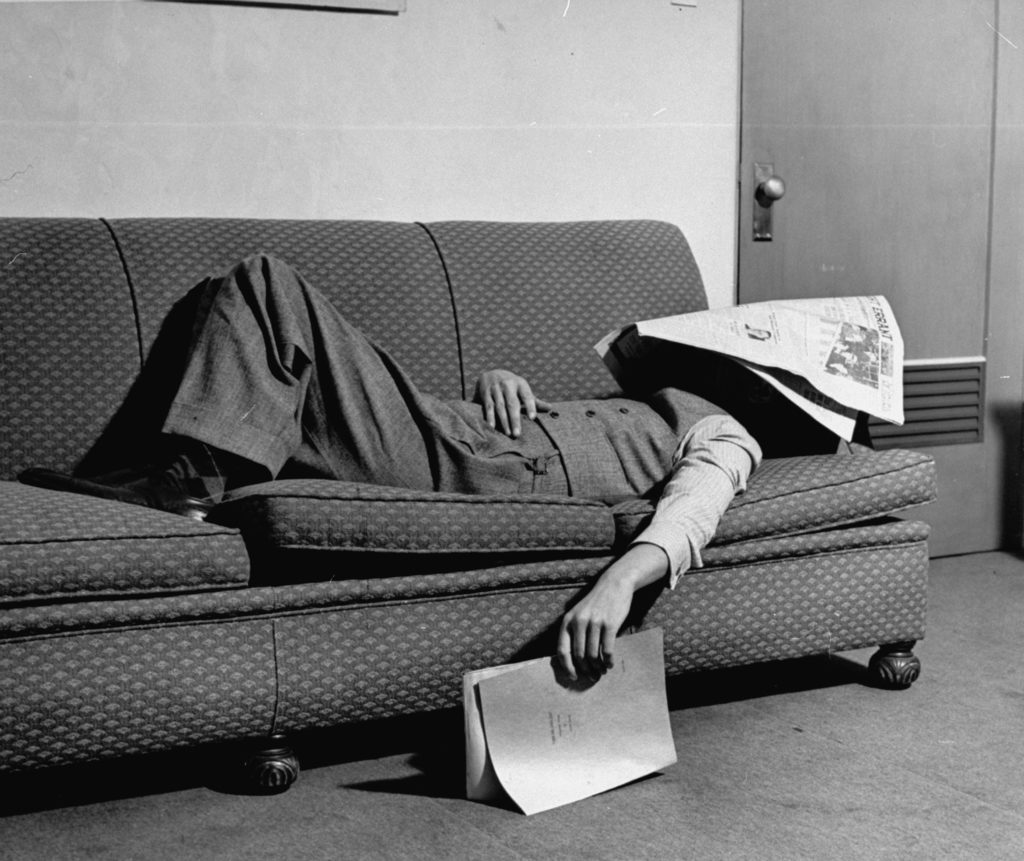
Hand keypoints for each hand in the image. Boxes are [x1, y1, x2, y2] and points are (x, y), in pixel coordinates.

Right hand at [473, 369, 550, 437]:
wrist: (491, 374)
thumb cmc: (512, 386)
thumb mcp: (523, 389)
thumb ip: (535, 401)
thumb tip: (551, 409)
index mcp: (521, 384)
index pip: (527, 396)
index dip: (530, 406)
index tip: (533, 418)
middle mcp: (508, 385)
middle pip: (512, 403)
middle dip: (515, 419)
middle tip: (518, 434)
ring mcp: (496, 389)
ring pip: (500, 406)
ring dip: (504, 421)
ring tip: (508, 433)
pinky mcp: (486, 394)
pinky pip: (488, 406)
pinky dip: (490, 417)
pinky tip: (492, 427)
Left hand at [557, 543, 669, 680]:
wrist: (614, 584)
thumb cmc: (596, 603)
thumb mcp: (578, 613)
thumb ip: (573, 631)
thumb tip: (573, 660)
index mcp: (568, 620)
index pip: (562, 650)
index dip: (567, 667)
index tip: (573, 677)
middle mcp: (579, 622)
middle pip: (579, 655)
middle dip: (586, 670)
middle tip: (592, 677)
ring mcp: (595, 622)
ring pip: (594, 654)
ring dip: (598, 667)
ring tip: (602, 671)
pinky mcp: (610, 624)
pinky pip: (607, 649)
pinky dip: (609, 661)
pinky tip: (610, 664)